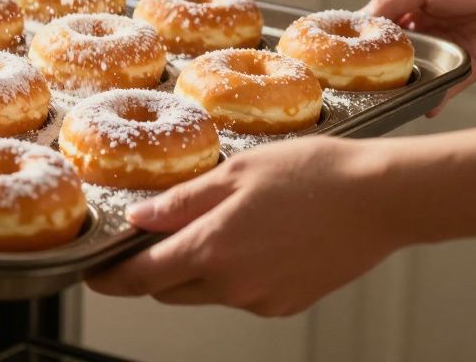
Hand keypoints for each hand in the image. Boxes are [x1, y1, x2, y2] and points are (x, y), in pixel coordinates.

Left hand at [87, 137, 398, 314]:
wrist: (382, 199)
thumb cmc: (313, 173)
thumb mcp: (238, 171)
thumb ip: (183, 200)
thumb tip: (138, 218)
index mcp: (213, 249)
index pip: (142, 277)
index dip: (111, 277)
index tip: (93, 273)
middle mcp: (233, 285)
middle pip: (169, 289)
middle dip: (153, 269)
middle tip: (153, 235)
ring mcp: (262, 300)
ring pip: (206, 292)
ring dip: (196, 268)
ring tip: (222, 222)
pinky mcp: (287, 304)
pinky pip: (242, 293)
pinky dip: (234, 273)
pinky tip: (258, 237)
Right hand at [365, 0, 475, 104]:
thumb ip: (392, 1)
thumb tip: (360, 19)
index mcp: (414, 7)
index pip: (381, 27)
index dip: (364, 40)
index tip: (345, 56)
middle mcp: (428, 31)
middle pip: (397, 56)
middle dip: (383, 69)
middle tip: (365, 83)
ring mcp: (448, 51)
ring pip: (420, 74)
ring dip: (407, 86)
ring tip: (390, 99)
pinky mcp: (470, 68)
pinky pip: (448, 88)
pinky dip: (436, 99)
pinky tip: (423, 107)